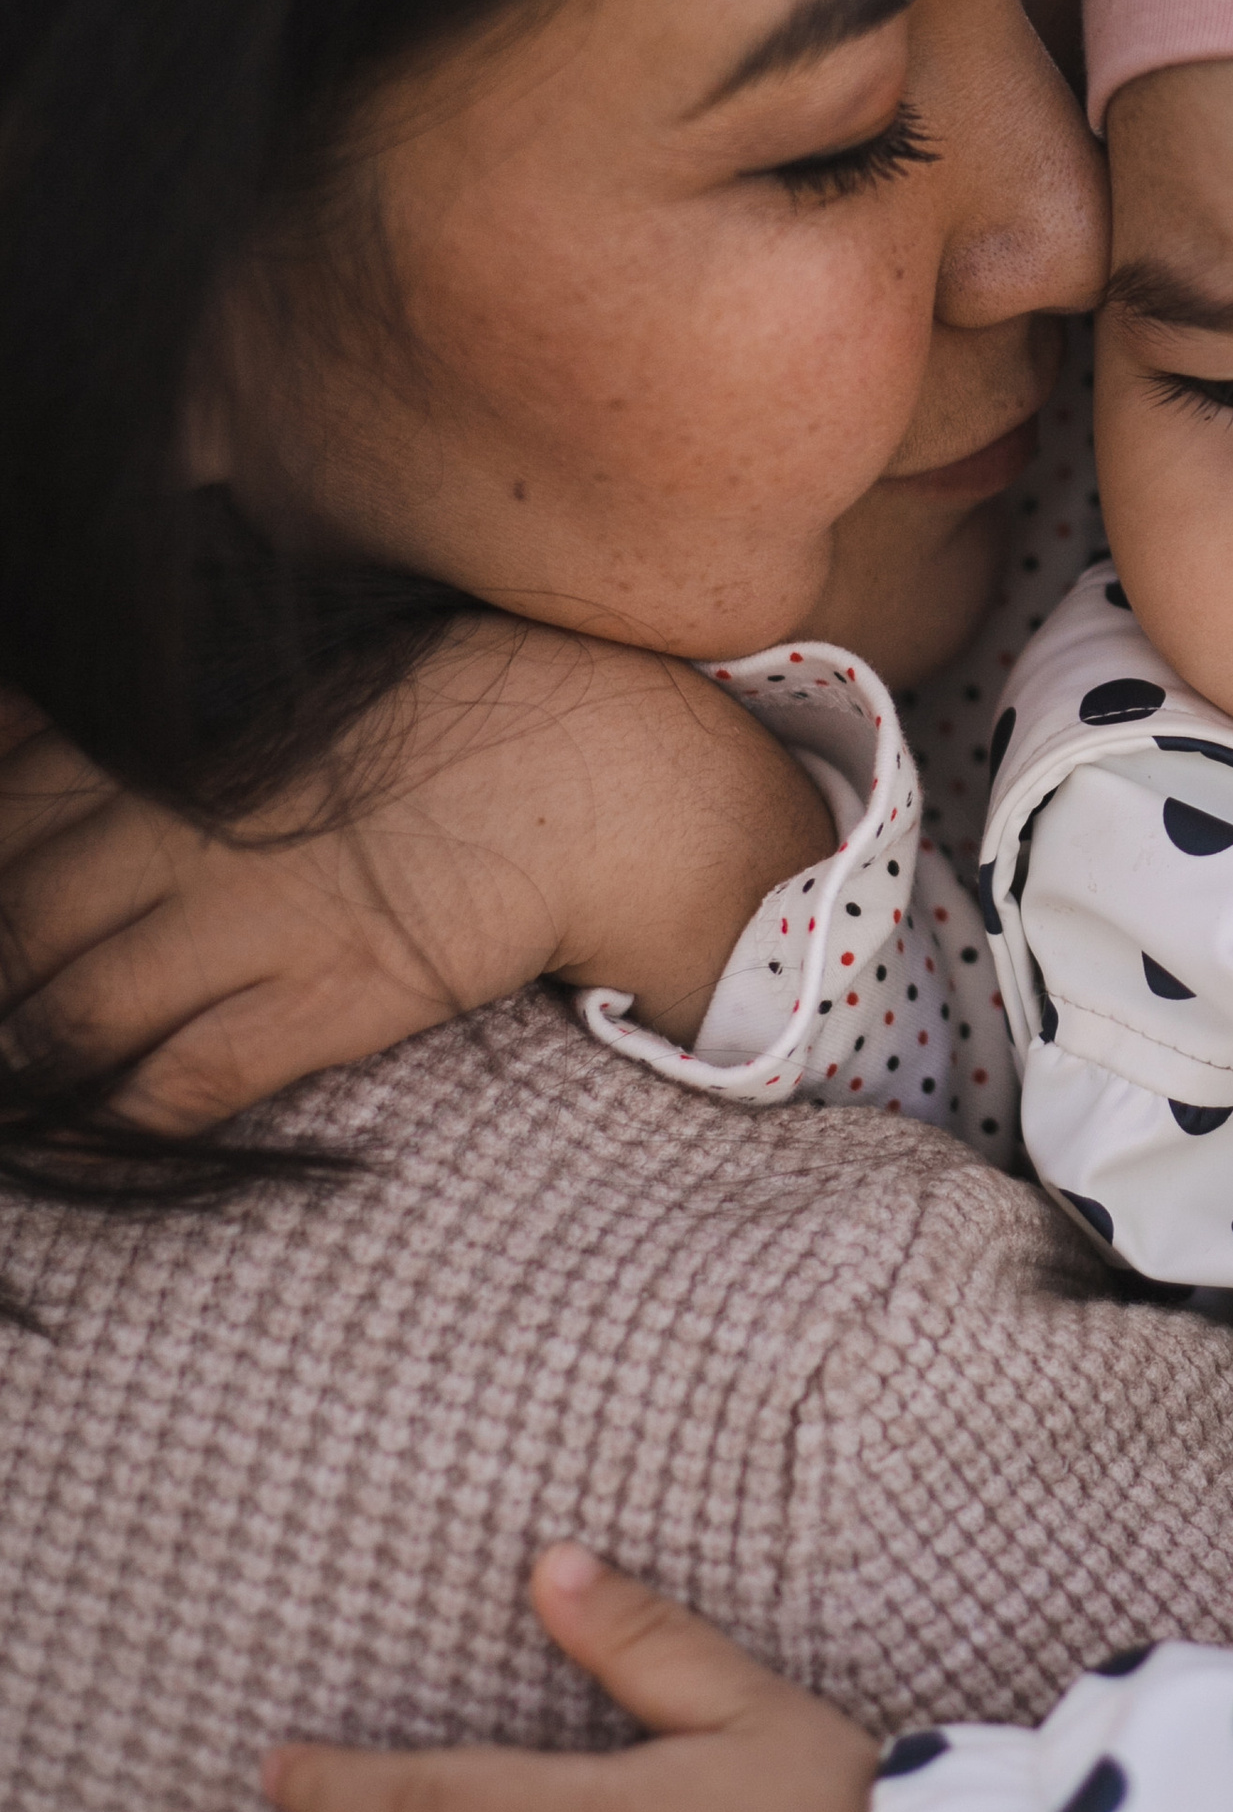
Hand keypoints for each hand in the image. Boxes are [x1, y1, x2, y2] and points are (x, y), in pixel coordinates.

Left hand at [0, 623, 832, 1134]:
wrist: (595, 766)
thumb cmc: (442, 709)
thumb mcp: (281, 676)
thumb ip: (162, 708)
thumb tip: (38, 726)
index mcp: (175, 735)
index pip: (6, 803)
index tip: (7, 907)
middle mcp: (193, 825)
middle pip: (14, 920)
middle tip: (13, 1000)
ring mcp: (259, 916)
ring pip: (66, 1013)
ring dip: (30, 1053)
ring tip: (31, 1068)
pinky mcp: (328, 998)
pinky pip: (175, 1086)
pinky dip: (110, 1122)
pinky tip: (84, 1134)